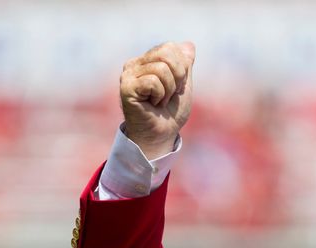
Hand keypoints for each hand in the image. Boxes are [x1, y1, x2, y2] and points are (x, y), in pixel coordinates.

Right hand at [119, 41, 194, 158]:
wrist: (162, 134)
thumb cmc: (171, 113)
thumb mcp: (183, 85)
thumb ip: (185, 65)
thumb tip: (189, 44)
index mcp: (147, 60)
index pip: (171, 48)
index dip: (182, 70)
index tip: (176, 88)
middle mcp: (135, 64)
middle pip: (167, 54)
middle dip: (177, 78)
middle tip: (169, 95)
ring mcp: (128, 74)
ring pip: (162, 69)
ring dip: (168, 91)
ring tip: (159, 101)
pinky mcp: (126, 87)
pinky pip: (153, 82)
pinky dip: (160, 96)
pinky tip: (152, 104)